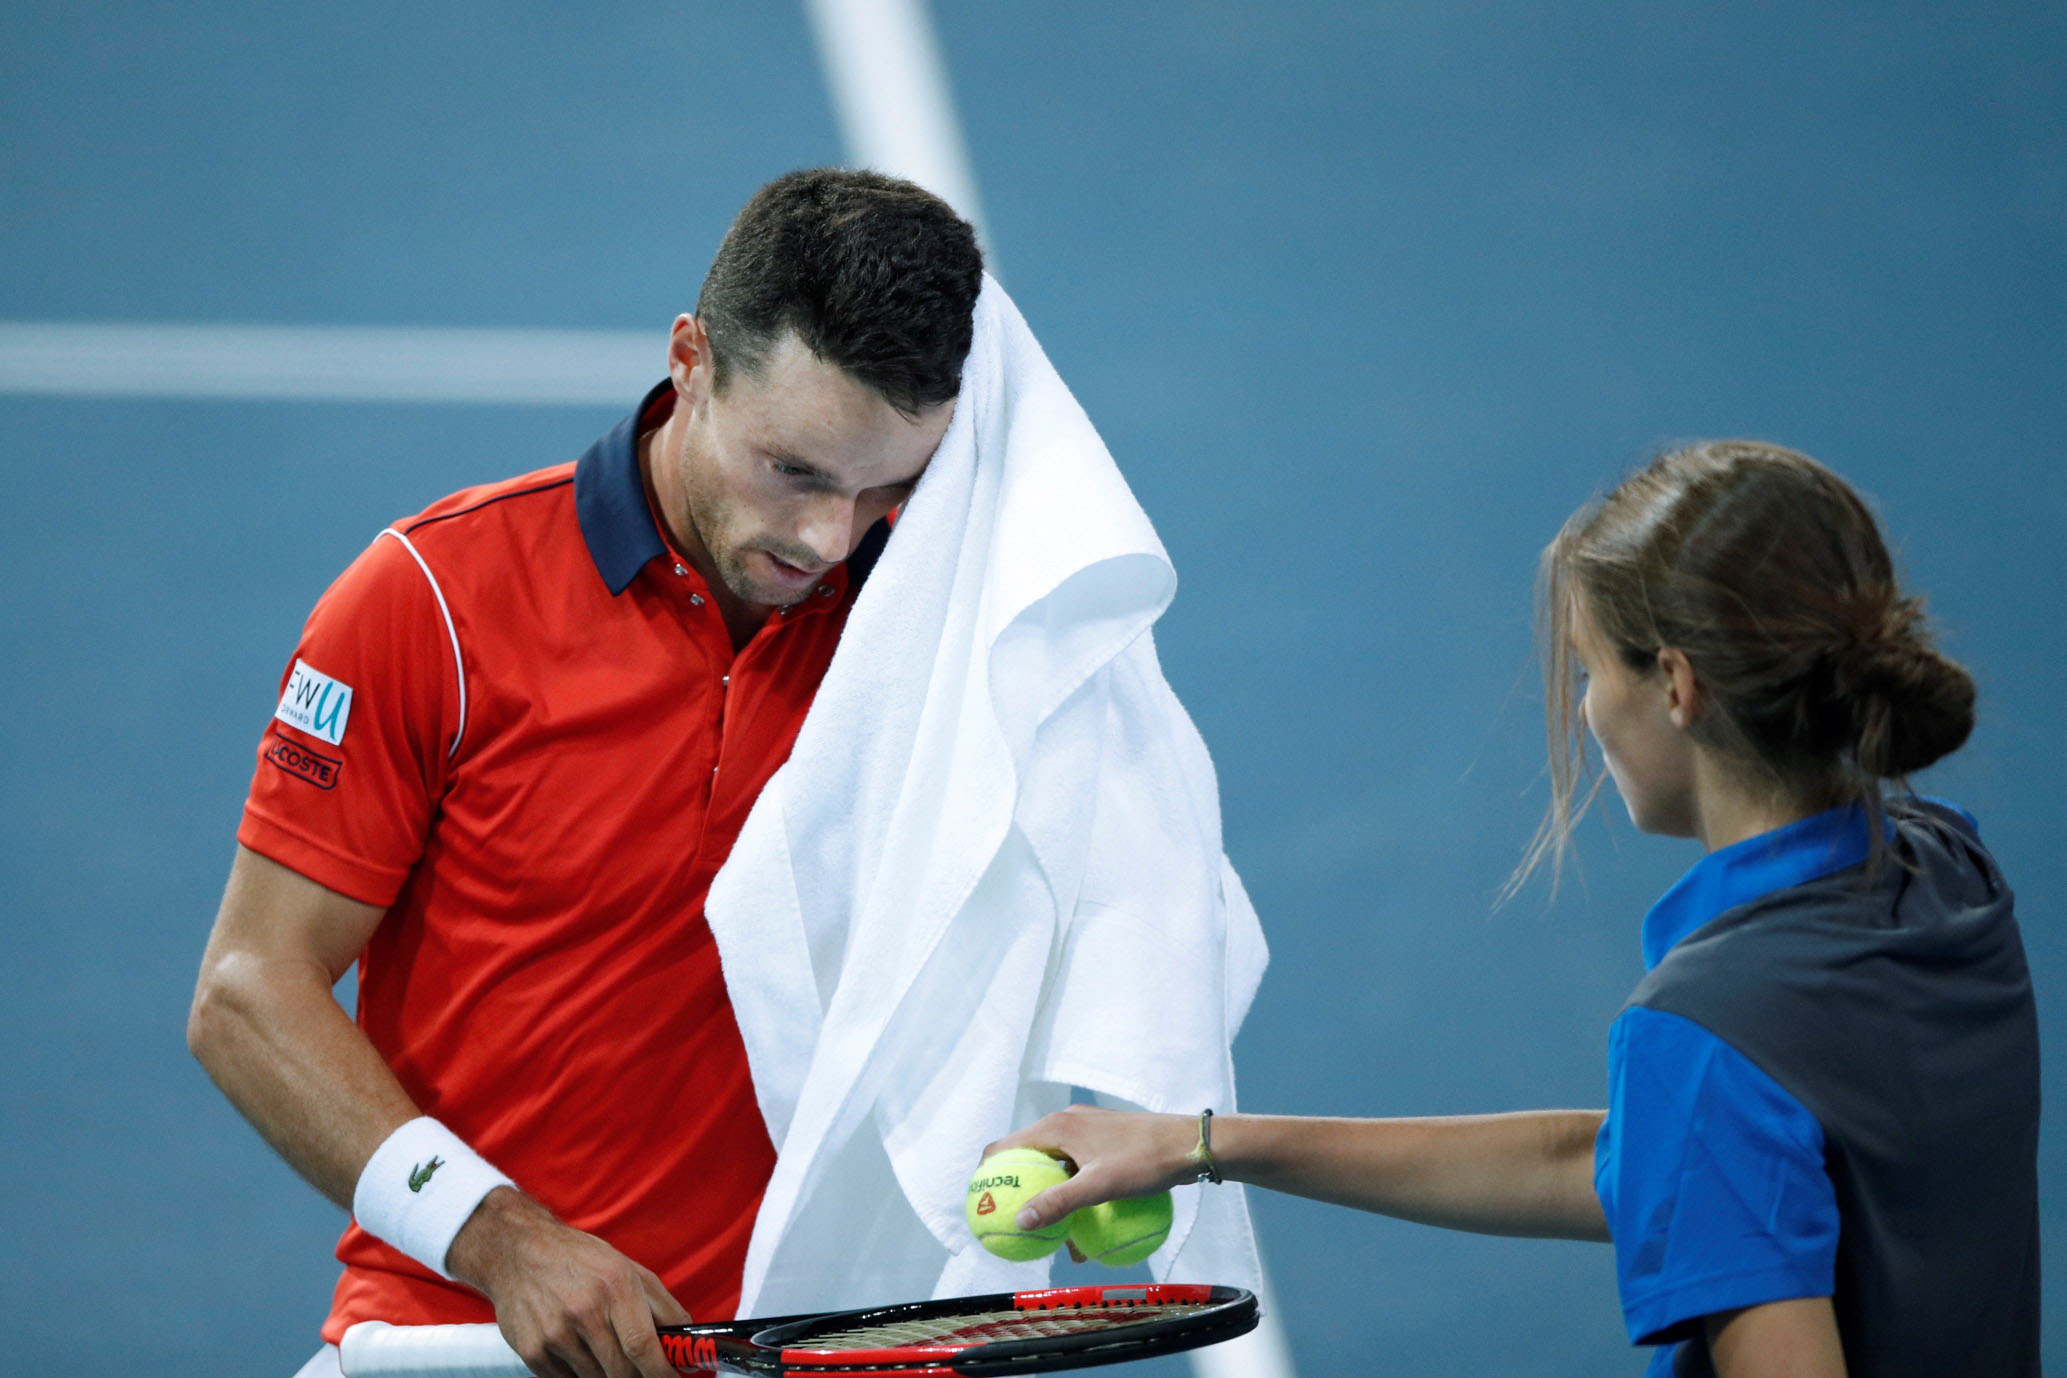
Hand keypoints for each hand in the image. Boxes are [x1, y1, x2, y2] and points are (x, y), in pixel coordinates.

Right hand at [446, 1187, 689, 1377]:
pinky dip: (579, 1375)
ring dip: (607, 1375)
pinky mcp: (531, 1351)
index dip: (660, 1372)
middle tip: (641, 1370)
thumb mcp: (627, 1268)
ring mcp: (554, 1334)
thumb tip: (687, 1342)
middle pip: (621, 1371)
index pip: (642, 1345)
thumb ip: (663, 1306)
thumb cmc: (580, 1260)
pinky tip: (578, 1352)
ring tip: (605, 1352)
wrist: (518, 1252)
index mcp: (614, 1287)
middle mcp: (583, 1311)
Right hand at [983, 1106, 1199, 1231]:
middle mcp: (1065, 1123)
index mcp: (1056, 1127)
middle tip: (1011, 1224)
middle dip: (1018, 1192)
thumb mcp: (1100, 1186)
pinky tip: (1083, 1224)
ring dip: (1048, 1196)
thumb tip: (1021, 1221)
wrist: (1191, 1143)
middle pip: (1026, 1158)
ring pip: (1053, 1166)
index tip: (979, 1205)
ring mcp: (1084, 1130)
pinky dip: (1071, 1192)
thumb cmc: (1146, 1161)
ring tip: (1050, 1235)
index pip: (1003, 1147)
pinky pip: (1075, 1168)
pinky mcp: (1101, 1141)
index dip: (985, 1175)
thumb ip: (1059, 1202)